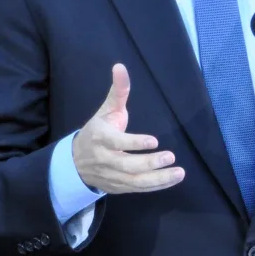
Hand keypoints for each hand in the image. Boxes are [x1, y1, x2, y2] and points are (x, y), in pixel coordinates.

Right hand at [72, 64, 184, 193]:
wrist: (75, 161)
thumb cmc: (97, 130)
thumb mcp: (105, 110)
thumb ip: (118, 90)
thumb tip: (121, 66)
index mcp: (100, 138)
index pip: (117, 143)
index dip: (134, 143)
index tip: (154, 142)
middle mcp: (104, 159)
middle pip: (127, 165)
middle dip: (149, 163)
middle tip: (170, 157)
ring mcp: (110, 176)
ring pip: (134, 181)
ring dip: (158, 178)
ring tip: (179, 172)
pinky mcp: (117, 187)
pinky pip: (137, 189)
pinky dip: (155, 186)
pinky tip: (172, 179)